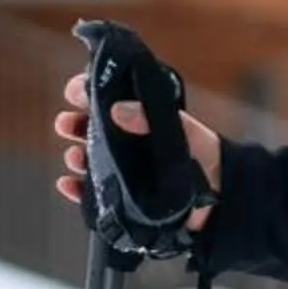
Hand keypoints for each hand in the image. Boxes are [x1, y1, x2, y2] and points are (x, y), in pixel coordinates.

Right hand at [54, 72, 221, 232]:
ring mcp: (125, 170)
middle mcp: (130, 142)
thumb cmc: (204, 157)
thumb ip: (152, 116)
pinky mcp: (123, 199)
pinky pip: (92, 194)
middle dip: (75, 124)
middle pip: (92, 129)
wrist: (222, 199)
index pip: (109, 99)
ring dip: (75, 155)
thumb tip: (116, 109)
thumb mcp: (183, 129)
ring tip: (73, 156)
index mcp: (143, 119)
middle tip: (66, 123)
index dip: (89, 91)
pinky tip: (66, 183)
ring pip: (89, 159)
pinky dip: (76, 189)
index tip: (76, 89)